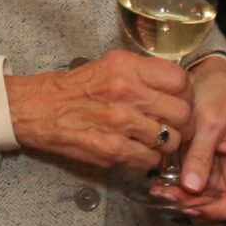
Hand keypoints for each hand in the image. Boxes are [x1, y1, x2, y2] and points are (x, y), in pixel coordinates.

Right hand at [5, 50, 195, 172]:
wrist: (38, 109)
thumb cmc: (76, 88)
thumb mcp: (110, 66)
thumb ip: (143, 73)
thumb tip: (176, 87)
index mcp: (127, 67)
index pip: (180, 80)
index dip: (186, 94)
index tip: (181, 101)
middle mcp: (126, 92)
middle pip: (181, 113)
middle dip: (183, 123)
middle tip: (174, 127)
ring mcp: (120, 122)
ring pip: (170, 139)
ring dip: (166, 143)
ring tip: (154, 140)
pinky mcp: (112, 148)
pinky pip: (150, 159)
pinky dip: (149, 158)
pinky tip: (138, 150)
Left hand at [147, 55, 225, 222]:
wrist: (207, 76)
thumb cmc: (218, 93)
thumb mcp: (211, 120)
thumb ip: (202, 154)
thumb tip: (191, 187)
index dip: (220, 211)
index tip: (193, 208)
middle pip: (223, 206)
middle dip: (198, 208)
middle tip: (169, 198)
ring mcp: (222, 172)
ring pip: (207, 202)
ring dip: (185, 202)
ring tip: (161, 192)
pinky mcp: (204, 168)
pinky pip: (194, 189)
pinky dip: (179, 192)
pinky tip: (160, 186)